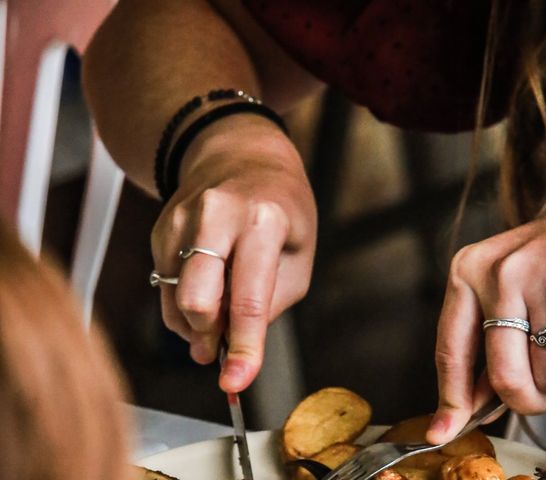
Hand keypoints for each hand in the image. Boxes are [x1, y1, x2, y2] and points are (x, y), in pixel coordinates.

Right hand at [150, 116, 315, 392]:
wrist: (243, 157)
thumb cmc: (281, 208)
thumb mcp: (298, 256)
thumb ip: (268, 304)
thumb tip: (228, 349)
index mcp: (262, 220)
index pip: (249, 298)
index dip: (243, 348)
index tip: (236, 382)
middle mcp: (217, 215)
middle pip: (196, 301)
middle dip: (209, 334)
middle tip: (222, 343)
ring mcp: (182, 218)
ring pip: (175, 299)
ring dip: (196, 321)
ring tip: (219, 307)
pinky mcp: (161, 227)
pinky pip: (164, 285)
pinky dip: (185, 299)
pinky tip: (206, 282)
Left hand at [425, 200, 545, 443]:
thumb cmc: (541, 260)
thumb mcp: (497, 288)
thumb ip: (481, 342)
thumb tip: (470, 403)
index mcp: (464, 274)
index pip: (449, 351)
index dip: (449, 400)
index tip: (440, 432)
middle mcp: (488, 275)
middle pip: (497, 376)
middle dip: (517, 403)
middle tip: (529, 401)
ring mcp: (526, 281)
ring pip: (530, 376)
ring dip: (544, 388)